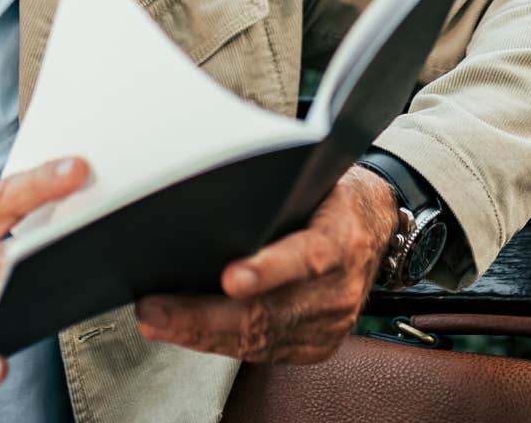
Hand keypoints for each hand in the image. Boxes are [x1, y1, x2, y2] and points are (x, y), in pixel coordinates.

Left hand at [134, 166, 396, 363]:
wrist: (375, 227)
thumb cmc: (331, 198)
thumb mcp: (312, 179)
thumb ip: (274, 195)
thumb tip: (210, 197)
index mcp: (342, 239)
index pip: (308, 257)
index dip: (268, 270)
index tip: (231, 278)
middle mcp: (339, 289)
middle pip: (269, 312)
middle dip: (204, 316)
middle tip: (156, 309)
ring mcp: (329, 324)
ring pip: (259, 338)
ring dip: (201, 334)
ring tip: (158, 321)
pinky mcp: (316, 345)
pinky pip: (263, 351)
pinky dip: (220, 343)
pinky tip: (187, 334)